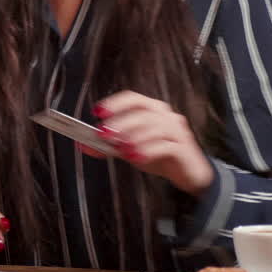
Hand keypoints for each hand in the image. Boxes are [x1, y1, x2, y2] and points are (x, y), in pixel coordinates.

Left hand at [85, 91, 213, 195]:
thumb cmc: (160, 155)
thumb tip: (82, 144)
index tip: (98, 112)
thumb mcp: (130, 149)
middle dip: (120, 123)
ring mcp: (176, 130)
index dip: (115, 103)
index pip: (133, 98)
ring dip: (134, 137)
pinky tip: (136, 157)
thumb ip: (108, 146)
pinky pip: (166, 145)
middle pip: (141, 113)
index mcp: (152, 110)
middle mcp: (165, 116)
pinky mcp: (184, 147)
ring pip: (154, 127)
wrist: (189, 173)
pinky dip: (148, 150)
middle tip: (103, 134)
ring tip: (120, 148)